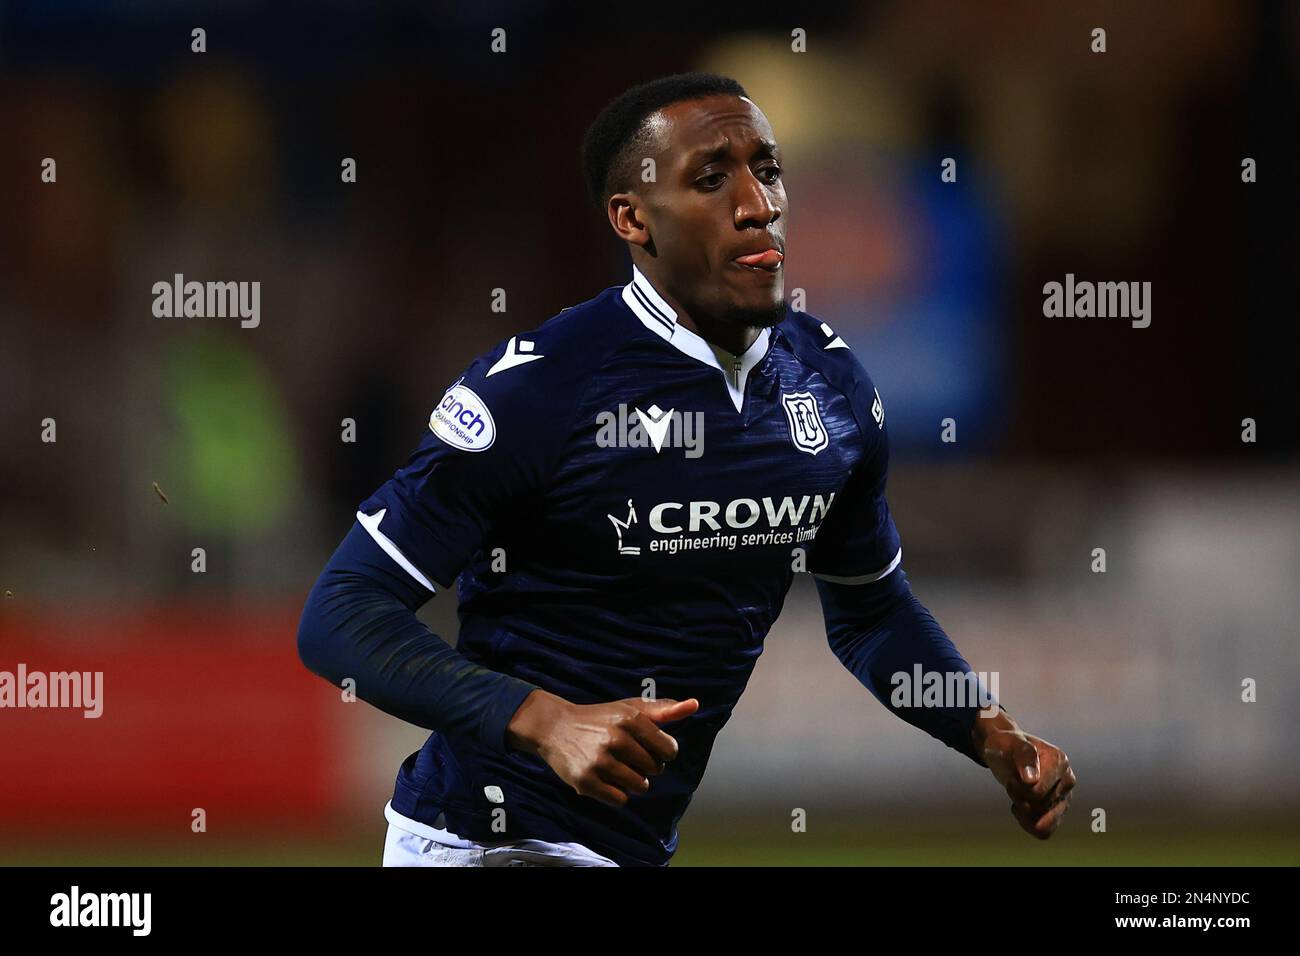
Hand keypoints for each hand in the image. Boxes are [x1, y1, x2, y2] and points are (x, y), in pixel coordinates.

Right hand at [506, 690, 698, 807]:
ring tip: (616, 767)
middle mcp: (616, 739)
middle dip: (646, 767)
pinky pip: (620, 800)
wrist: (555, 727)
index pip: (669, 750)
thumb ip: (664, 710)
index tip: (649, 748)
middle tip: (627, 756)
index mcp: (630, 719)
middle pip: (655, 770)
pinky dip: (616, 793)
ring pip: (639, 787)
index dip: (662, 752)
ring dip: (633, 782)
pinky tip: (605, 778)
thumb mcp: (630, 708)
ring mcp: (600, 761)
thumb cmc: (600, 718)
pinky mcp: (586, 782)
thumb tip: (695, 704)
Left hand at [973, 709, 1076, 838]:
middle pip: (1038, 806)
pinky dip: (1029, 825)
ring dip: (1023, 814)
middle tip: (1012, 783)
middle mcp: (1068, 780)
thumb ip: (1023, 756)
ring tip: (1017, 798)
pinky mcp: (1058, 811)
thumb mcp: (1010, 744)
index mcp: (1060, 761)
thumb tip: (1031, 780)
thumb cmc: (1008, 746)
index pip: (1037, 792)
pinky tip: (1020, 809)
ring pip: (1044, 824)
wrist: (1006, 752)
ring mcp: (1065, 797)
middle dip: (1019, 798)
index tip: (1012, 776)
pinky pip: (1045, 832)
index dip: (1017, 788)